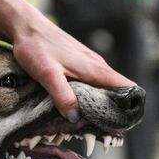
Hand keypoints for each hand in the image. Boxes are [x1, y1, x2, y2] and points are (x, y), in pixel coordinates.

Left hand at [13, 15, 134, 121]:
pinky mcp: (79, 64)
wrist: (26, 27)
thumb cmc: (36, 48)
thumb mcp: (48, 75)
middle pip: (118, 91)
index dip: (131, 105)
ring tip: (92, 123)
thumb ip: (63, 95)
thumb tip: (75, 118)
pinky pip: (93, 83)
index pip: (128, 87)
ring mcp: (89, 64)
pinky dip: (91, 96)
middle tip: (105, 131)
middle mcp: (97, 66)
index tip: (124, 123)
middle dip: (116, 111)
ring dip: (102, 104)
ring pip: (105, 87)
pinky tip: (79, 105)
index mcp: (95, 69)